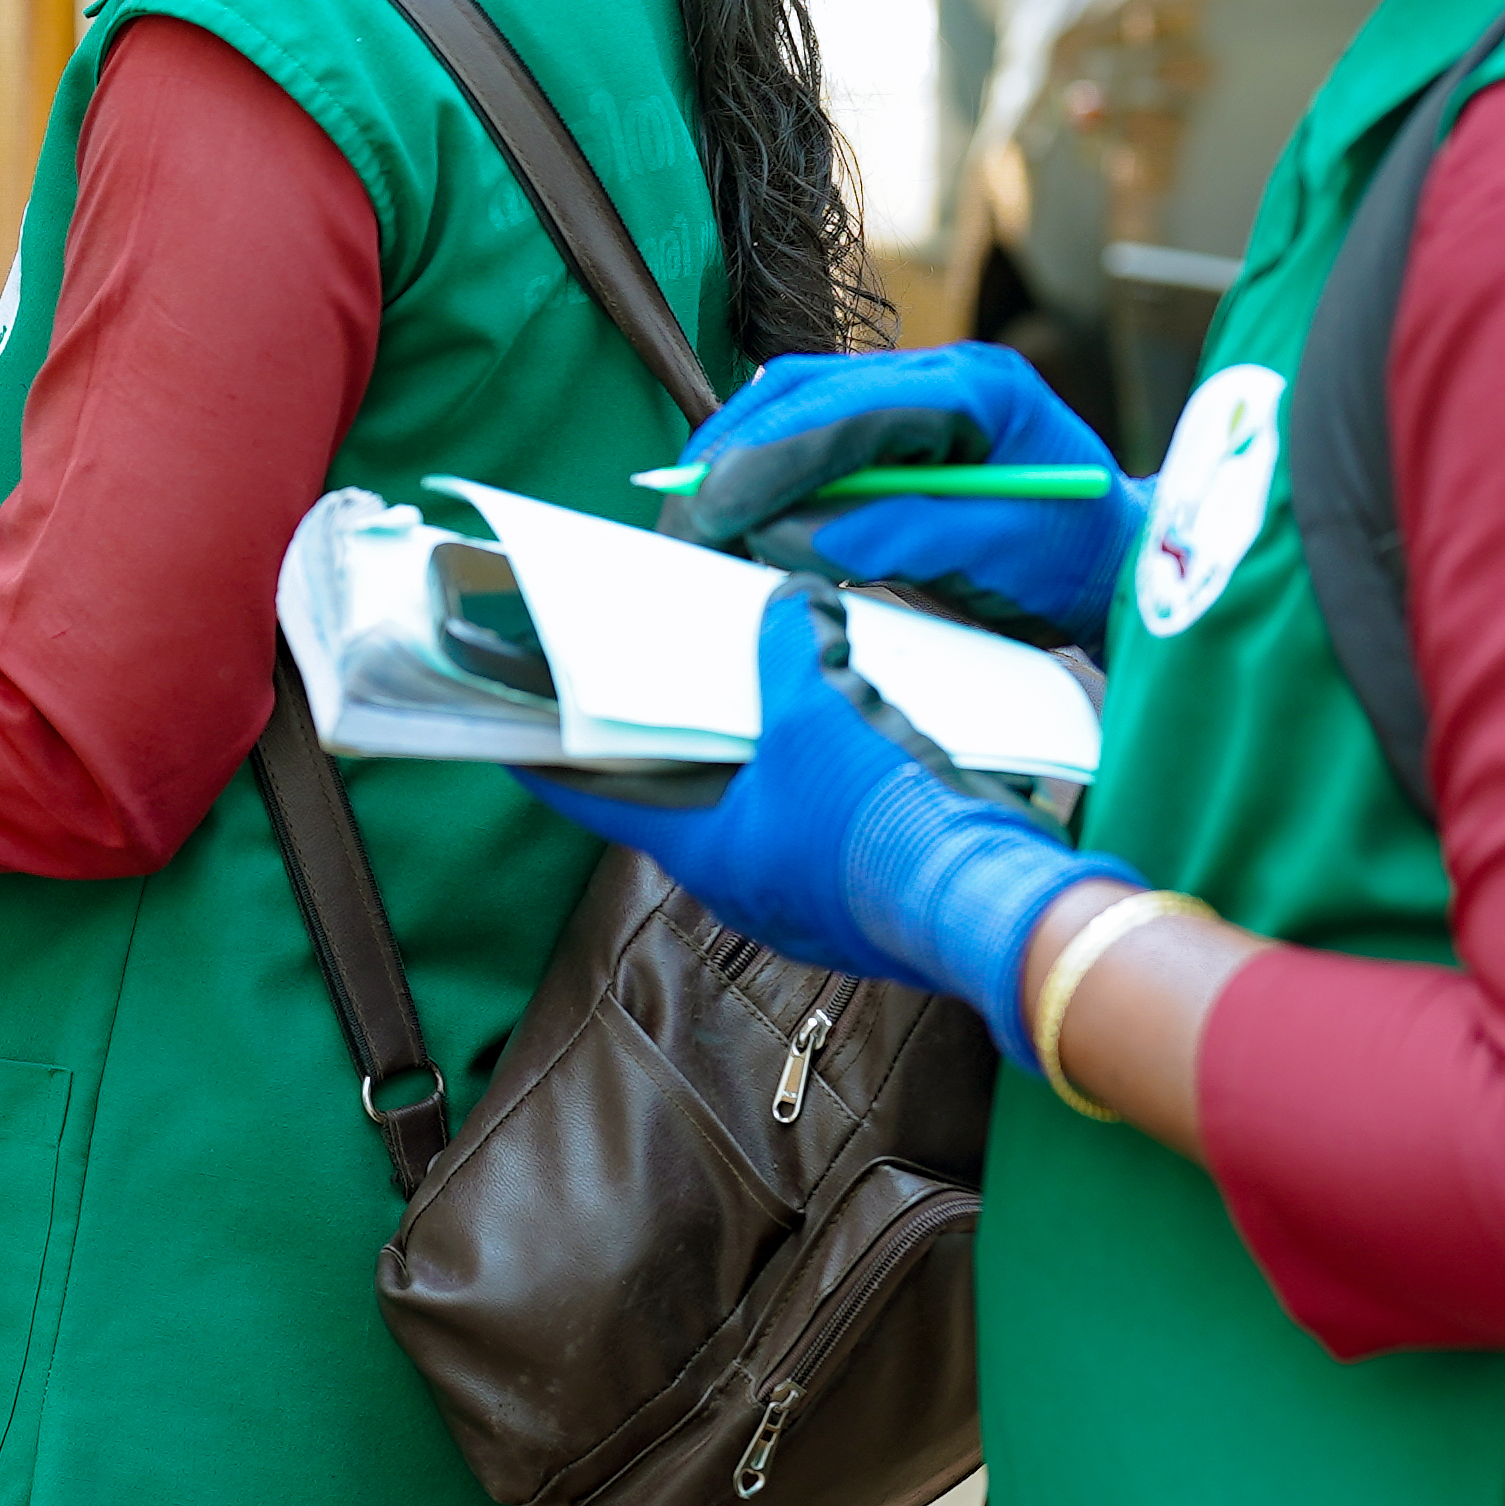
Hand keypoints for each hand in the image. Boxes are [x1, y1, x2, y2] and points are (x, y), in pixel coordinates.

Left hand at [521, 588, 1127, 1062]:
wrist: (993, 905)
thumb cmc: (880, 816)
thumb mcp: (819, 710)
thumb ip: (790, 650)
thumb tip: (786, 601)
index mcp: (703, 849)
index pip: (595, 800)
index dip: (550, 761)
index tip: (511, 733)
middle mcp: (743, 881)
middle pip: (682, 799)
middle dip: (672, 740)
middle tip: (654, 682)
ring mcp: (806, 894)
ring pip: (760, 810)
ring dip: (758, 755)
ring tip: (762, 689)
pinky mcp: (865, 892)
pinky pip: (824, 823)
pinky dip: (820, 775)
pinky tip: (848, 728)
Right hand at [660, 343, 1135, 647]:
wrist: (1120, 568)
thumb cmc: (1074, 565)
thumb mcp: (993, 558)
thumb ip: (889, 537)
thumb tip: (779, 533)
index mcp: (977, 389)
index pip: (846, 410)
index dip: (769, 460)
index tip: (709, 512)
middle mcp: (937, 372)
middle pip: (801, 394)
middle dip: (732, 457)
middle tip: (679, 521)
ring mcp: (911, 393)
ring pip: (791, 407)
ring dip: (736, 462)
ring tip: (693, 521)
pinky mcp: (891, 427)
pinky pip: (805, 433)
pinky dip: (760, 472)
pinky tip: (731, 511)